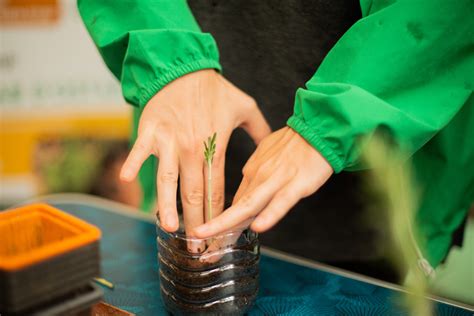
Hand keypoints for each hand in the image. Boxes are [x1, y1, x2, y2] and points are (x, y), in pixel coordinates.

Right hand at [120, 69, 270, 249]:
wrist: (185, 66)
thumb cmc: (214, 88)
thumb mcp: (245, 107)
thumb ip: (261, 130)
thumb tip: (272, 147)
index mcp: (216, 147)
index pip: (218, 189)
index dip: (219, 215)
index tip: (218, 236)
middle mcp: (193, 149)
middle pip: (195, 193)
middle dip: (197, 223)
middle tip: (196, 248)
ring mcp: (171, 141)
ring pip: (169, 180)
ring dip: (168, 205)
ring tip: (169, 229)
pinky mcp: (151, 130)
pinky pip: (140, 150)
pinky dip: (133, 163)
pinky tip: (126, 180)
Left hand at [193, 127, 332, 237]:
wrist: (319, 129)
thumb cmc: (296, 143)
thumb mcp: (268, 154)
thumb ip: (257, 173)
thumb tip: (247, 190)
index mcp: (253, 170)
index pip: (234, 200)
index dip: (221, 220)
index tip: (209, 234)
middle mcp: (260, 176)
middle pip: (235, 206)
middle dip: (215, 227)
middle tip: (199, 241)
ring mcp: (277, 180)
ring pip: (249, 205)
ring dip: (228, 223)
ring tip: (212, 239)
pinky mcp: (297, 184)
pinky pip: (281, 202)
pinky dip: (270, 215)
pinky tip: (258, 226)